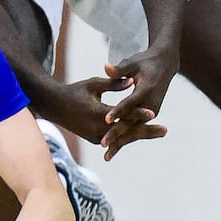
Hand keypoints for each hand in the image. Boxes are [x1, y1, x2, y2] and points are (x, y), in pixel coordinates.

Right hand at [43, 72, 167, 160]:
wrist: (55, 106)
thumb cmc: (74, 91)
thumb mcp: (94, 84)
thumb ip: (114, 84)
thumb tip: (132, 81)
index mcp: (98, 115)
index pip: (123, 115)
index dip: (138, 114)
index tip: (153, 113)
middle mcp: (98, 130)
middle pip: (127, 132)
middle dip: (147, 132)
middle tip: (165, 130)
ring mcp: (96, 137)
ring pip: (123, 137)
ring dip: (140, 134)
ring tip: (158, 131)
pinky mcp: (95, 139)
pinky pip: (116, 139)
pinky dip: (129, 136)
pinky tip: (142, 133)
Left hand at [98, 48, 177, 160]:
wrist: (165, 65)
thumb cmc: (145, 62)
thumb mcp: (133, 62)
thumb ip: (119, 69)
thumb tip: (106, 68)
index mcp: (146, 90)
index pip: (129, 103)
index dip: (118, 112)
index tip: (106, 120)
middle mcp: (151, 104)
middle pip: (132, 122)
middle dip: (117, 134)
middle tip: (103, 144)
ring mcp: (152, 110)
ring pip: (134, 129)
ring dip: (121, 141)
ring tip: (107, 155)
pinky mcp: (150, 114)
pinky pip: (136, 128)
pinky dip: (126, 138)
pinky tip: (114, 149)